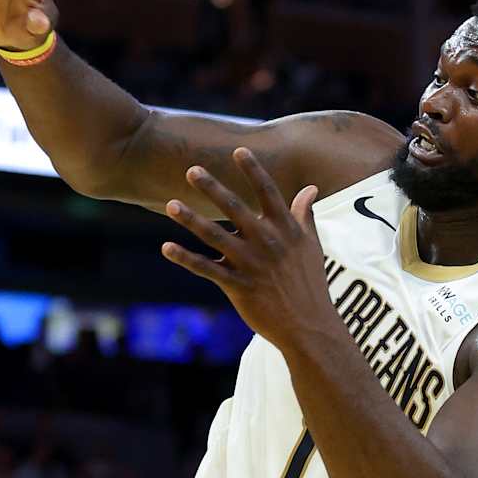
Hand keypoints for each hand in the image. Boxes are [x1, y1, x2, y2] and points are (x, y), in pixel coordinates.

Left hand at [162, 148, 327, 345]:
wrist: (309, 326)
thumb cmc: (311, 284)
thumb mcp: (311, 245)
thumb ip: (305, 214)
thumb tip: (310, 188)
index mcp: (286, 230)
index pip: (268, 193)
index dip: (253, 171)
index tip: (239, 150)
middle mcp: (267, 242)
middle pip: (235, 208)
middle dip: (212, 188)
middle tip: (191, 169)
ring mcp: (251, 264)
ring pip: (215, 236)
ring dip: (191, 219)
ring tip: (171, 204)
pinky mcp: (238, 286)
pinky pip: (206, 269)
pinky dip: (185, 258)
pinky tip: (166, 247)